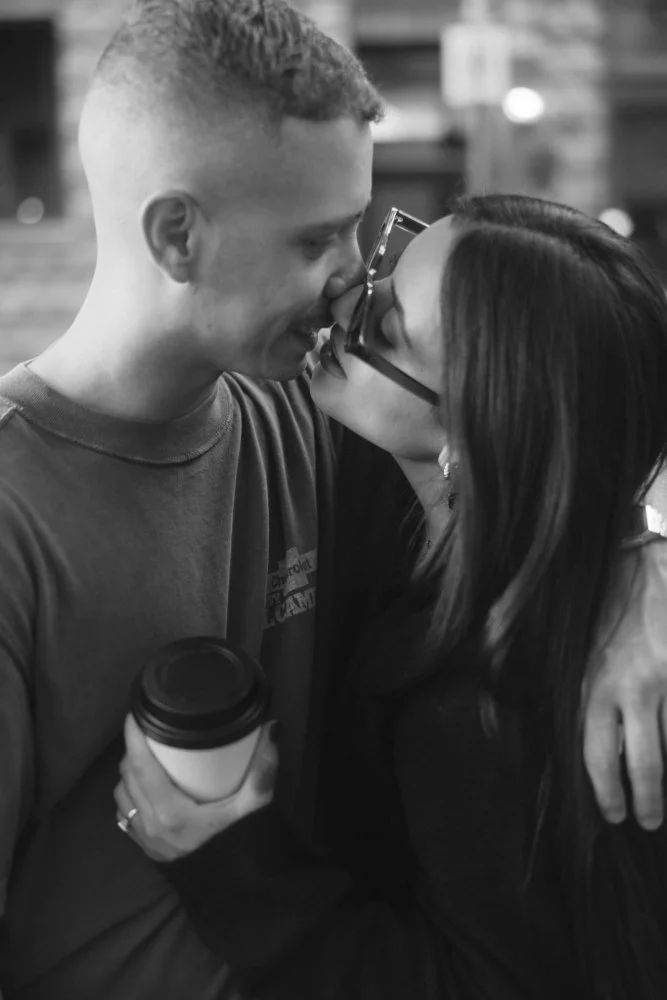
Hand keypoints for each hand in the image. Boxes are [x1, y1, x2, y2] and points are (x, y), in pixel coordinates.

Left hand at [114, 715, 277, 861]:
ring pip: (122, 794)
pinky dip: (130, 795)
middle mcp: (150, 824)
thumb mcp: (255, 808)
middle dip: (134, 749)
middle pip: (128, 776)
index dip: (133, 737)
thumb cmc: (242, 848)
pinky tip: (147, 788)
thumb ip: (263, 769)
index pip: (139, 767)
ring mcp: (145, 839)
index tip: (136, 714)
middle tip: (150, 730)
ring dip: (130, 772)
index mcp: (170, 812)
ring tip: (149, 757)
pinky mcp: (146, 849)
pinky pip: (124, 813)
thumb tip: (272, 728)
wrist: (236, 893)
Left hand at [583, 543, 666, 829]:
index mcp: (594, 685)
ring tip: (666, 798)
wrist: (643, 559)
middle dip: (649, 801)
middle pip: (644, 765)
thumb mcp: (577, 648)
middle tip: (649, 821)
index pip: (597, 756)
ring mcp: (666, 682)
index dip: (606, 793)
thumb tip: (566, 731)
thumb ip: (579, 691)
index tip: (613, 815)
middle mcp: (631, 689)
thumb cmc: (605, 604)